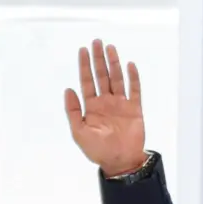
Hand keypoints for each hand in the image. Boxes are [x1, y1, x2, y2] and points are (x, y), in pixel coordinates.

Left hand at [65, 42, 148, 177]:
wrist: (120, 161)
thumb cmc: (98, 150)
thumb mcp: (79, 132)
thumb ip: (73, 111)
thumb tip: (68, 90)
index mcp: (92, 106)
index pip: (87, 81)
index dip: (84, 65)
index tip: (83, 50)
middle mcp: (106, 102)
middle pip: (102, 75)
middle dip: (98, 59)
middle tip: (97, 42)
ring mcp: (121, 104)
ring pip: (117, 79)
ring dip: (114, 64)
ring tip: (111, 48)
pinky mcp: (135, 109)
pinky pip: (135, 90)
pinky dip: (133, 78)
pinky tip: (130, 66)